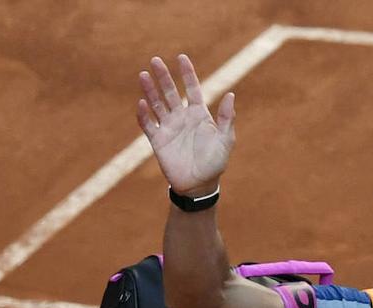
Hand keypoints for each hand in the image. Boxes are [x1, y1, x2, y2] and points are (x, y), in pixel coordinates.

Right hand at [136, 54, 233, 196]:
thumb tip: (231, 94)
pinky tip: (141, 103)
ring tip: (143, 75)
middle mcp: (182, 117)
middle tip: (155, 60)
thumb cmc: (215, 162)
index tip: (181, 57)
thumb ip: (227, 118)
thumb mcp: (226, 140)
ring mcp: (169, 128)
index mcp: (198, 114)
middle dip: (163, 77)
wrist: (199, 184)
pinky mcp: (158, 141)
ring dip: (150, 90)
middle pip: (170, 92)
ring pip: (156, 104)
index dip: (187, 73)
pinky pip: (148, 124)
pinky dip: (144, 114)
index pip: (192, 89)